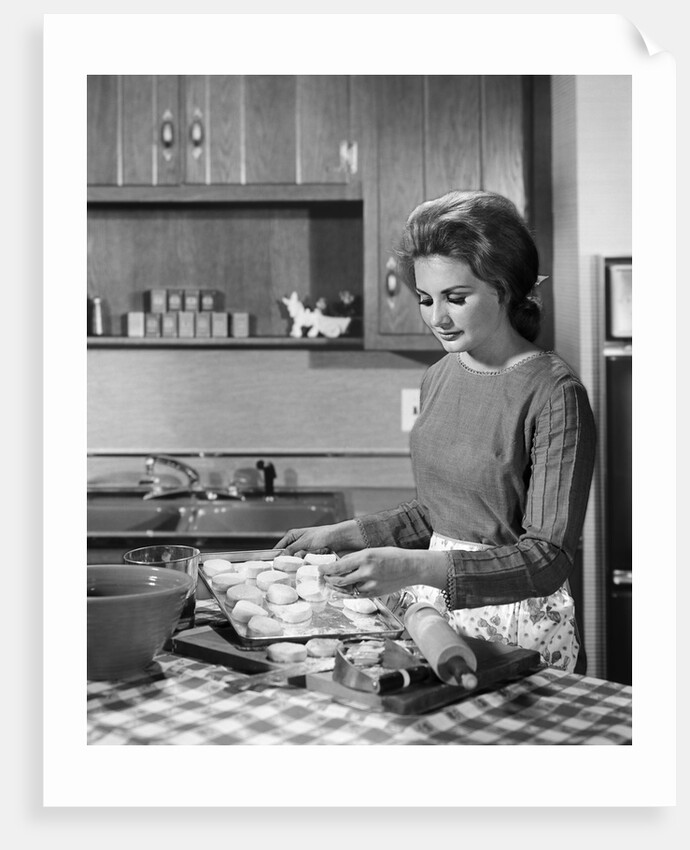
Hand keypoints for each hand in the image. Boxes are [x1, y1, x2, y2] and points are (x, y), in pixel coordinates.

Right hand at [275, 522, 347, 556]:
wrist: (338, 538)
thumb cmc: (322, 535)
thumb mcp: (304, 541)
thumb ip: (291, 549)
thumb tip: (280, 557)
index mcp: (292, 536)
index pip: (279, 547)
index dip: (276, 555)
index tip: (274, 565)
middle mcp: (297, 543)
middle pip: (288, 556)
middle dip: (292, 560)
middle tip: (294, 562)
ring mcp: (304, 550)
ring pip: (297, 560)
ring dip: (301, 561)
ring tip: (307, 558)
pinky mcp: (311, 556)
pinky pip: (305, 562)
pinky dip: (308, 562)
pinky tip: (311, 561)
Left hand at [320, 547, 447, 598]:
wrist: (411, 567)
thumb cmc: (393, 556)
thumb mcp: (372, 551)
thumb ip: (356, 558)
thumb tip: (340, 564)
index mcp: (365, 557)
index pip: (339, 566)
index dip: (326, 569)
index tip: (320, 569)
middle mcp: (367, 572)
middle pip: (339, 580)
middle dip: (328, 579)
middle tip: (323, 577)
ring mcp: (371, 585)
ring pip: (346, 589)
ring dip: (336, 587)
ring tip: (331, 583)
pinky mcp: (374, 593)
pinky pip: (356, 595)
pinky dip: (348, 592)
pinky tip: (343, 589)